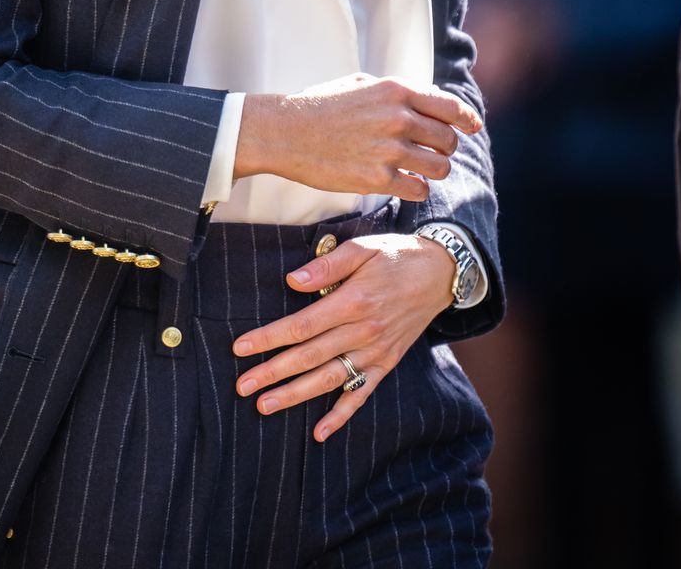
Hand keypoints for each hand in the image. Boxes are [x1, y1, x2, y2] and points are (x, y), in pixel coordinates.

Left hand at [231, 232, 454, 441]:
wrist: (440, 273)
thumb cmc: (395, 256)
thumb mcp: (362, 248)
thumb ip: (327, 266)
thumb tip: (293, 281)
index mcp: (353, 302)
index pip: (301, 326)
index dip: (269, 338)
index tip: (240, 348)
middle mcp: (363, 332)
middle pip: (309, 357)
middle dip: (272, 373)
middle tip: (242, 386)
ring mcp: (376, 352)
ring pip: (329, 380)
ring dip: (295, 395)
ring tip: (265, 406)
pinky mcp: (387, 363)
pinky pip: (361, 394)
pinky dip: (341, 415)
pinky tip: (320, 433)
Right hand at [235, 76, 482, 202]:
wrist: (285, 131)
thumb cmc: (320, 105)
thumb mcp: (360, 83)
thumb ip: (396, 91)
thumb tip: (427, 98)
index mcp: (396, 90)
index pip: (449, 106)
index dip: (466, 119)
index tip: (472, 127)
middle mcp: (398, 118)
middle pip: (448, 140)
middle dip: (446, 148)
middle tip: (434, 152)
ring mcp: (389, 149)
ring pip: (439, 167)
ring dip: (434, 171)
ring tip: (421, 170)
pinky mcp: (377, 178)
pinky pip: (417, 189)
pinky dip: (417, 189)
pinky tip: (405, 184)